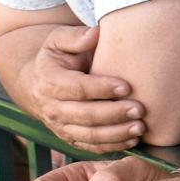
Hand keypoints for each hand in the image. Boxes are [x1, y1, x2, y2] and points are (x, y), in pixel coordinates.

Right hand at [24, 23, 144, 149]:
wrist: (39, 81)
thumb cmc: (58, 57)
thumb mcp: (59, 40)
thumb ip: (76, 36)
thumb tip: (95, 33)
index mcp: (49, 80)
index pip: (76, 88)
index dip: (101, 88)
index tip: (126, 86)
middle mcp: (52, 107)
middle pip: (85, 115)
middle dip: (113, 114)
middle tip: (140, 109)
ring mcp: (60, 126)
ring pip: (88, 135)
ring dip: (116, 134)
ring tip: (140, 128)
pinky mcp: (70, 138)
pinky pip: (91, 147)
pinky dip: (112, 146)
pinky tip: (133, 140)